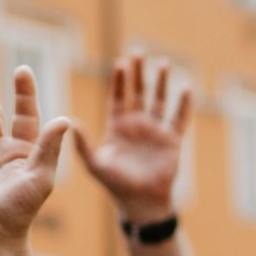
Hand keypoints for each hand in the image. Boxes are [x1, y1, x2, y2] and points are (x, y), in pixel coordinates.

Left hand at [72, 52, 190, 224]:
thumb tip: (69, 122)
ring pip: (159, 100)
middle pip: (138, 92)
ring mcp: (155, 131)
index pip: (119, 97)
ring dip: (160, 82)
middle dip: (138, 73)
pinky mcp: (172, 141)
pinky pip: (179, 119)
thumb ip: (83, 144)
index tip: (120, 63)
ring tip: (163, 63)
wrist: (140, 202)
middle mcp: (137, 125)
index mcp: (118, 126)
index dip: (120, 80)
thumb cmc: (115, 185)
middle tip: (139, 52)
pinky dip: (183, 104)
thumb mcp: (95, 164)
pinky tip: (185, 88)